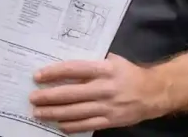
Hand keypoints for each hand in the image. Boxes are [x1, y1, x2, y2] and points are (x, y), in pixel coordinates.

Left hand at [29, 53, 159, 133]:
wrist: (154, 93)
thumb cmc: (129, 73)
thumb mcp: (112, 61)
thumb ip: (92, 63)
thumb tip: (66, 65)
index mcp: (104, 69)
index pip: (73, 69)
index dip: (54, 72)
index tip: (38, 75)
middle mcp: (104, 88)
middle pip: (70, 93)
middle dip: (48, 97)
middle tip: (33, 98)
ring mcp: (107, 106)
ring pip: (75, 112)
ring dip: (54, 113)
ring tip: (38, 112)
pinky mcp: (111, 121)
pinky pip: (87, 125)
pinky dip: (71, 126)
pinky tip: (58, 124)